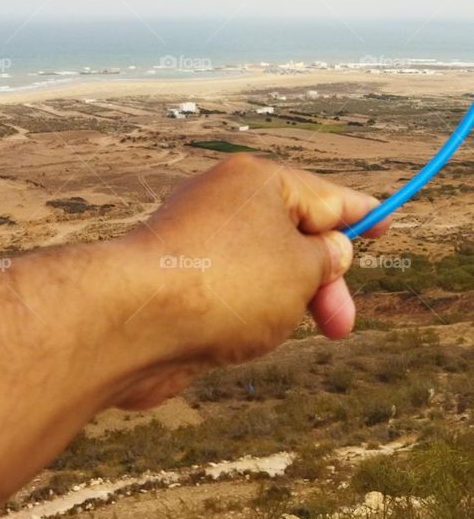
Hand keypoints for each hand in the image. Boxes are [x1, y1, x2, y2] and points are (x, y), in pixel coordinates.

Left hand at [114, 155, 387, 407]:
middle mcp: (224, 200)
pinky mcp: (173, 278)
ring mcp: (195, 238)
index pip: (324, 195)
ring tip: (275, 331)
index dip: (359, 214)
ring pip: (259, 267)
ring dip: (283, 300)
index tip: (384, 224)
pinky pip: (227, 291)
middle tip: (340, 325)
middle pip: (292, 235)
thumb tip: (328, 250)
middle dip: (323, 280)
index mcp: (259, 180)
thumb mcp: (303, 269)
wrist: (135, 320)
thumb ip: (326, 258)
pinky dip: (246, 313)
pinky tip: (242, 338)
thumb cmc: (228, 284)